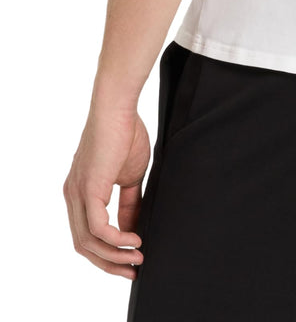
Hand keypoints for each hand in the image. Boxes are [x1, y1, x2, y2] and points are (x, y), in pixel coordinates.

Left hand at [63, 106, 150, 278]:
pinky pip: (98, 228)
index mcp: (80, 192)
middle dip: (109, 263)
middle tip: (133, 271)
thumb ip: (128, 202)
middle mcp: (73, 196)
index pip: (87, 235)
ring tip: (138, 257)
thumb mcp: (130, 175)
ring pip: (89, 242)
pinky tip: (135, 239)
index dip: (107, 252)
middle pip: (84, 246)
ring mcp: (77, 193)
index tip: (131, 261)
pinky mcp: (88, 189)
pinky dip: (117, 239)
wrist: (119, 108)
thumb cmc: (126, 133)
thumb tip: (133, 226)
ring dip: (114, 255)